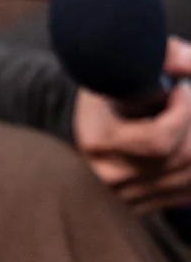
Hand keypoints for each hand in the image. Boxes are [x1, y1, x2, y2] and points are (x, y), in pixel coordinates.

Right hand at [73, 38, 190, 211]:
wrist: (80, 127)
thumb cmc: (106, 93)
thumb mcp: (124, 67)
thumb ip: (162, 55)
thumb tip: (187, 64)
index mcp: (99, 142)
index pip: (160, 139)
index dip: (183, 112)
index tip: (181, 90)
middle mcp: (109, 176)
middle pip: (181, 157)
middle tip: (187, 103)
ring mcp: (125, 197)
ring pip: (189, 175)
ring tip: (185, 121)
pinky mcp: (139, 207)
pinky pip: (186, 191)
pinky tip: (186, 141)